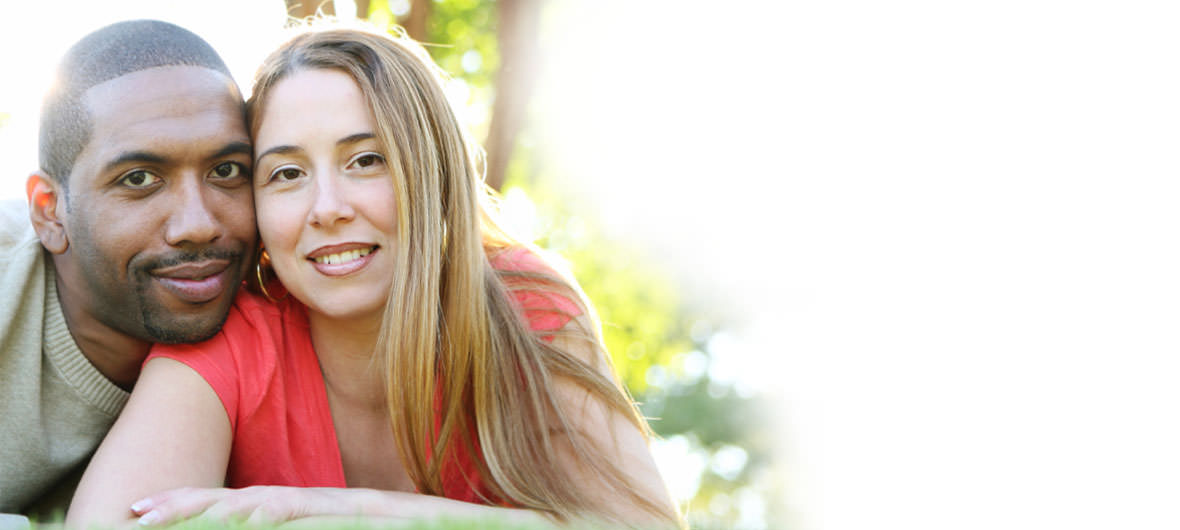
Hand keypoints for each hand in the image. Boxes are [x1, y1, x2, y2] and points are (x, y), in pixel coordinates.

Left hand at [130, 486, 348, 525]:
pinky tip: (249, 520)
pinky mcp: (328, 509)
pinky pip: (292, 509)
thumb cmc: (356, 528)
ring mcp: (304, 502)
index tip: (137, 513)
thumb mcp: (304, 529)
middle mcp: (282, 500)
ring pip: (250, 501)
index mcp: (272, 508)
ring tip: (168, 516)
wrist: (403, 516)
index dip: (179, 506)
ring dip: (207, 508)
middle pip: (222, 498)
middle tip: (134, 513)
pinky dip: (268, 512)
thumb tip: (243, 528)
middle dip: (176, 504)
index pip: (218, 505)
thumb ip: (270, 528)